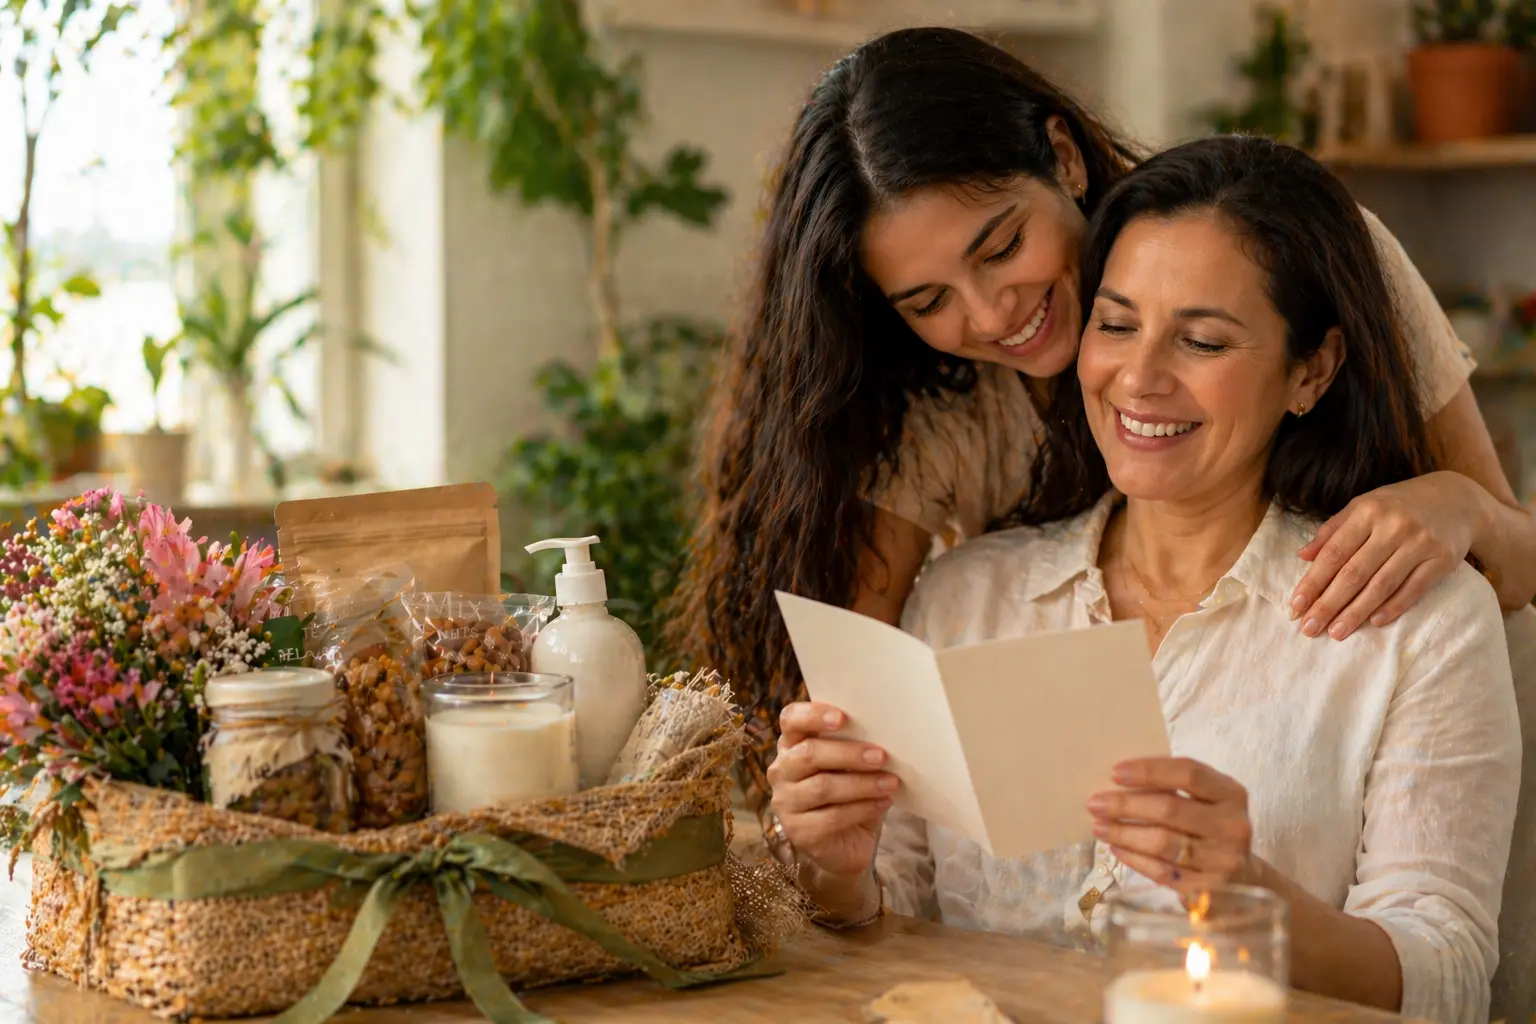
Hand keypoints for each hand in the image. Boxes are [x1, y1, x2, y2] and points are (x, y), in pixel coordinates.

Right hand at [768, 701, 897, 878]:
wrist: (850, 844)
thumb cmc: (851, 794)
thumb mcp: (853, 766)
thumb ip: (857, 745)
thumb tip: (885, 731)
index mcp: (792, 744)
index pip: (790, 719)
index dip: (813, 715)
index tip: (842, 718)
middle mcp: (781, 770)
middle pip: (808, 753)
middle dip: (848, 753)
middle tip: (881, 756)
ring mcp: (785, 802)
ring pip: (822, 786)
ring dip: (862, 784)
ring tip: (890, 782)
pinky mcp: (798, 832)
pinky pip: (832, 817)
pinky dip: (862, 808)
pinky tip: (882, 803)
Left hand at [1088, 757, 1253, 894]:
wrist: (1247, 878)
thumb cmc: (1214, 829)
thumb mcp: (1209, 802)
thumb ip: (1177, 788)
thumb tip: (1119, 782)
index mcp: (1231, 794)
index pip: (1188, 773)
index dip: (1149, 770)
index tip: (1115, 772)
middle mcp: (1233, 826)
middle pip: (1170, 809)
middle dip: (1126, 805)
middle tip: (1094, 803)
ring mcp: (1223, 861)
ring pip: (1163, 843)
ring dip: (1124, 833)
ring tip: (1099, 826)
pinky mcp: (1209, 890)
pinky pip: (1162, 872)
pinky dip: (1135, 858)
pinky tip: (1117, 848)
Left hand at [1290, 473, 1474, 639]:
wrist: (1458, 500)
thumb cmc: (1398, 506)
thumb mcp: (1363, 506)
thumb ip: (1332, 530)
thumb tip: (1302, 555)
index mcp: (1367, 511)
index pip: (1334, 553)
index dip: (1313, 581)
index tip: (1296, 605)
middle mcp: (1393, 526)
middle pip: (1354, 573)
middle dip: (1329, 603)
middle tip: (1309, 628)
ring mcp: (1419, 543)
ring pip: (1382, 584)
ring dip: (1357, 612)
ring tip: (1337, 632)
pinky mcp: (1442, 559)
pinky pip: (1414, 588)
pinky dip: (1394, 607)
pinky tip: (1375, 622)